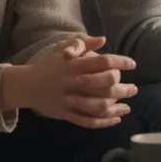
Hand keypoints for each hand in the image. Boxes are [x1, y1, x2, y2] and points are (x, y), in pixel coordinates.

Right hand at [1, 36, 138, 127]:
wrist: (27, 85)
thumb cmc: (49, 65)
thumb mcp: (62, 48)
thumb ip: (83, 43)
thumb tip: (103, 40)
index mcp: (75, 65)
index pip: (103, 62)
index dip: (121, 62)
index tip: (132, 64)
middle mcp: (74, 82)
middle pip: (104, 85)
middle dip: (123, 87)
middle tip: (133, 88)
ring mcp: (70, 100)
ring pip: (98, 106)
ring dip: (117, 107)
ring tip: (127, 106)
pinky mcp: (66, 114)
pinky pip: (88, 121)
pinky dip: (104, 122)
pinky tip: (115, 119)